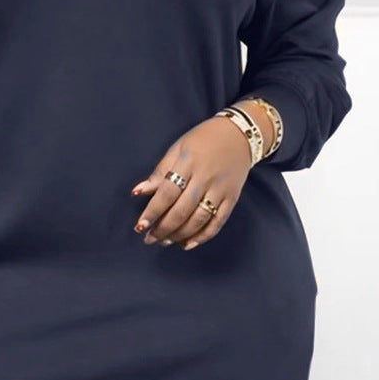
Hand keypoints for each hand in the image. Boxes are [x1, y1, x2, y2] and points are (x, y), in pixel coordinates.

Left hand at [130, 115, 254, 249]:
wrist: (239, 135)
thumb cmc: (203, 140)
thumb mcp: (178, 148)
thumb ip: (160, 172)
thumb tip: (139, 192)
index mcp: (188, 162)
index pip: (168, 192)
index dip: (153, 211)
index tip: (140, 225)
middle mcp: (206, 177)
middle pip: (182, 210)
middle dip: (163, 228)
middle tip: (149, 238)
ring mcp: (221, 189)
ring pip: (199, 219)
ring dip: (180, 235)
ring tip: (165, 241)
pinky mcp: (232, 198)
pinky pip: (217, 222)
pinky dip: (202, 236)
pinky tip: (187, 244)